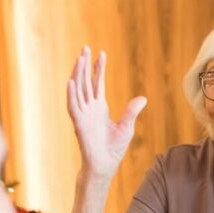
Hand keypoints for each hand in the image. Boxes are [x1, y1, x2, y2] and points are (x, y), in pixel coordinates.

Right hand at [66, 46, 146, 182]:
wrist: (104, 164)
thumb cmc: (113, 148)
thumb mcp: (127, 127)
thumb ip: (131, 111)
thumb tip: (142, 98)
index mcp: (99, 107)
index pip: (97, 83)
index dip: (98, 68)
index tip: (100, 54)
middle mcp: (89, 108)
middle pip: (85, 81)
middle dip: (85, 65)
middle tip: (85, 47)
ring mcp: (82, 114)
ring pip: (78, 90)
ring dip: (77, 74)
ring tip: (79, 59)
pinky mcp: (78, 124)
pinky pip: (73, 106)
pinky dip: (71, 94)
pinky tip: (71, 81)